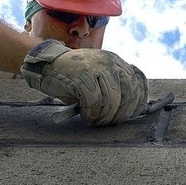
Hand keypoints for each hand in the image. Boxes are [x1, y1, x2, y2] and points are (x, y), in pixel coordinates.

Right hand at [21, 40, 147, 125]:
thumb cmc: (73, 78)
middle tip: (110, 123)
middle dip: (122, 113)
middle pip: (128, 92)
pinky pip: (94, 100)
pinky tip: (87, 117)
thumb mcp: (98, 78)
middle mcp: (109, 61)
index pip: (138, 81)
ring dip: (105, 116)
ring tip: (96, 122)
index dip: (139, 101)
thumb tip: (132, 110)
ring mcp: (95, 67)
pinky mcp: (81, 75)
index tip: (132, 115)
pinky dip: (92, 113)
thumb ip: (114, 88)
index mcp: (116, 61)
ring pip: (112, 99)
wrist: (47, 65)